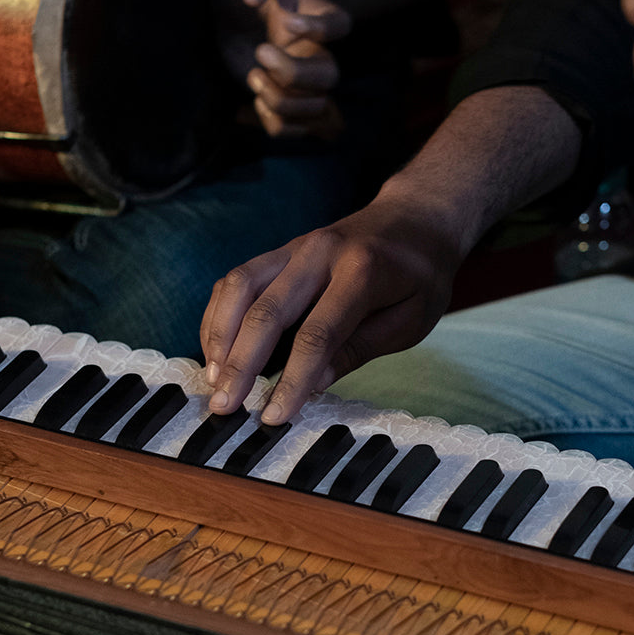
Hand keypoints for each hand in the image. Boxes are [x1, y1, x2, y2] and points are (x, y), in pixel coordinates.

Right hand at [200, 191, 463, 422]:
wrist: (417, 217)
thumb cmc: (420, 276)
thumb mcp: (410, 320)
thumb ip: (360, 348)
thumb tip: (315, 383)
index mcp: (362, 271)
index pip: (317, 334)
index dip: (293, 380)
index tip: (274, 417)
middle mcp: (320, 252)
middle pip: (267, 311)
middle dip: (241, 364)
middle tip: (224, 406)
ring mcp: (295, 246)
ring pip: (239, 288)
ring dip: (219, 337)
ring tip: (213, 380)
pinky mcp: (280, 250)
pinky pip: (237, 279)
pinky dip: (219, 315)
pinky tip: (217, 350)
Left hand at [213, 0, 351, 137]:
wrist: (231, 18)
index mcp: (314, 17)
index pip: (339, 25)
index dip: (320, 29)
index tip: (286, 21)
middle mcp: (316, 53)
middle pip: (330, 76)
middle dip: (293, 73)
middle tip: (260, 52)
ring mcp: (304, 84)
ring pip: (314, 108)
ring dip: (280, 100)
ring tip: (252, 76)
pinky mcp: (287, 106)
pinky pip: (294, 129)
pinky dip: (273, 124)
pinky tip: (248, 105)